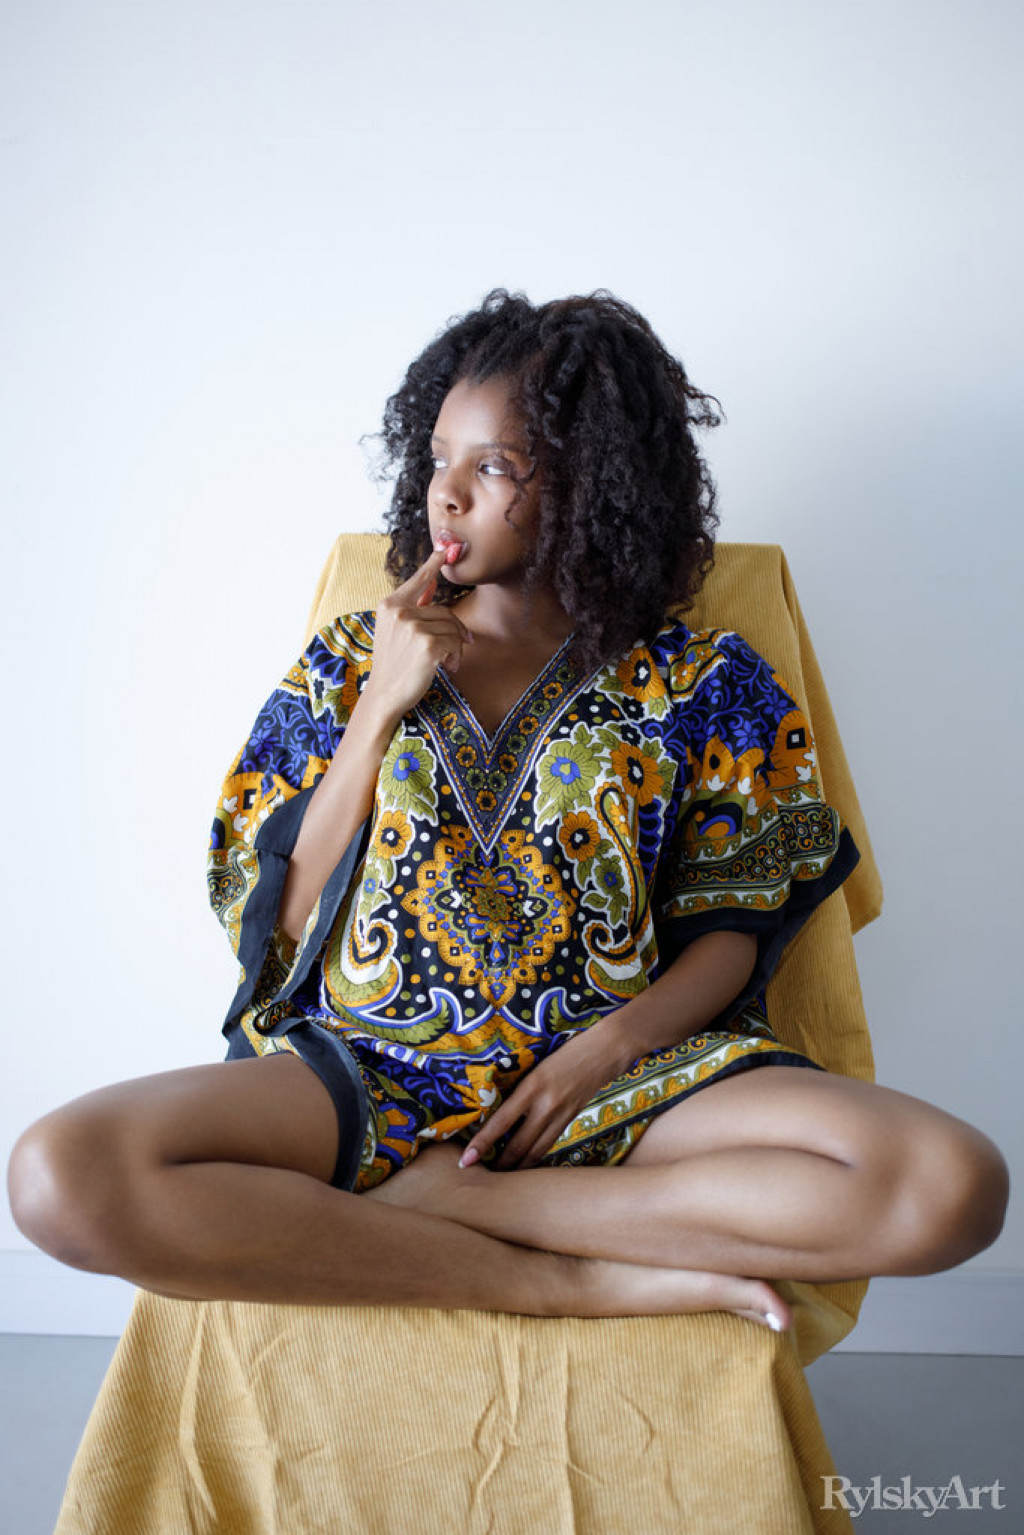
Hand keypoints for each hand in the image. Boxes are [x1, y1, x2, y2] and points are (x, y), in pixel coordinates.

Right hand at [360, 545, 473, 725]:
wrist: (384, 694)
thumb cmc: (392, 664)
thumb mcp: (395, 630)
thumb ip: (413, 606)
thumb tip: (431, 584)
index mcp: (390, 604)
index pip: (418, 580)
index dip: (434, 564)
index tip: (447, 549)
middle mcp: (400, 612)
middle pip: (444, 611)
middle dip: (455, 630)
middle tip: (457, 648)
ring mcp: (413, 627)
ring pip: (452, 627)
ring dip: (455, 647)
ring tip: (447, 661)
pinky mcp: (427, 644)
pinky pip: (455, 643)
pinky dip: (456, 656)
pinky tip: (447, 667)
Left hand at [460, 1029, 626, 1170]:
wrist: (603, 1051)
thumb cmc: (564, 1052)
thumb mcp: (536, 1068)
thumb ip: (520, 1089)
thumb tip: (497, 1111)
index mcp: (531, 1087)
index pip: (500, 1122)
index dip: (482, 1143)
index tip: (467, 1159)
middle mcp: (545, 1105)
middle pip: (518, 1145)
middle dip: (499, 1163)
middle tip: (481, 1175)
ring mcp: (561, 1115)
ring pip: (535, 1151)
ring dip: (518, 1166)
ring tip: (502, 1175)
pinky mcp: (571, 1119)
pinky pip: (549, 1143)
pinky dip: (535, 1155)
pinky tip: (526, 1161)